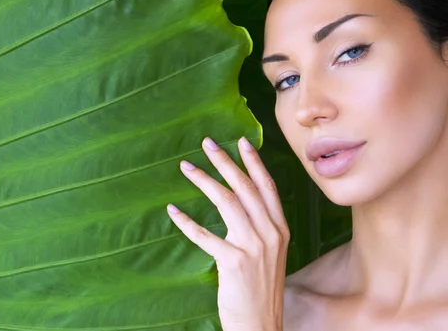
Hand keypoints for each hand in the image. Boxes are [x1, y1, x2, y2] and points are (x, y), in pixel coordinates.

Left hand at [166, 137, 288, 330]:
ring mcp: (253, 246)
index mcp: (280, 229)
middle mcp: (270, 233)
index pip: (267, 187)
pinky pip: (204, 235)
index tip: (242, 141)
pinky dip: (186, 221)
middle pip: (245, 187)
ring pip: (226, 201)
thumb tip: (242, 203)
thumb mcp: (271, 254)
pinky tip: (173, 210)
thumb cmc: (261, 289)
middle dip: (225, 161)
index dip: (254, 162)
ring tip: (187, 167)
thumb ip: (261, 228)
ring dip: (204, 180)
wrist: (261, 323)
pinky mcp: (233, 262)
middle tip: (207, 143)